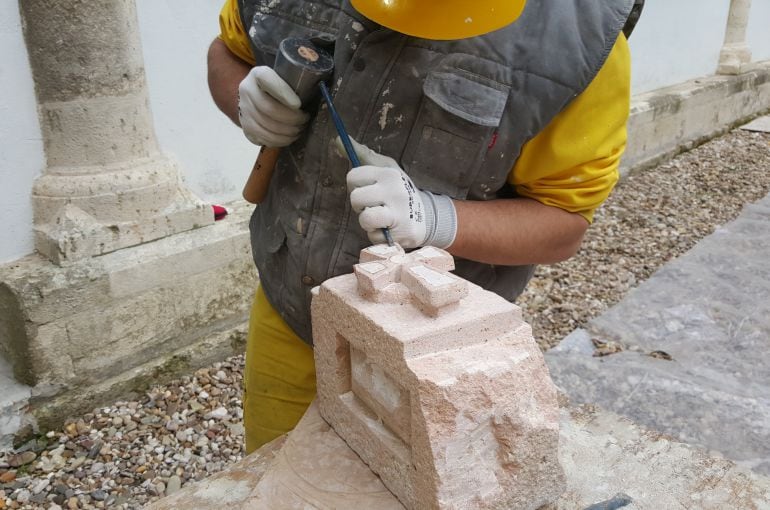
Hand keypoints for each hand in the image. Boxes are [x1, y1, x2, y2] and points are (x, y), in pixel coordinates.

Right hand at [238, 66, 308, 146]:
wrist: (255, 98)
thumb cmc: (277, 88)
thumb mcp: (283, 77)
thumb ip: (294, 80)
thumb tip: (317, 81)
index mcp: (258, 74)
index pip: (267, 80)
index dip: (283, 93)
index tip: (299, 104)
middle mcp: (246, 90)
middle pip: (269, 108)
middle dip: (292, 118)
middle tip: (305, 119)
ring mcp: (244, 109)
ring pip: (267, 125)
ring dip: (288, 131)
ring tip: (300, 129)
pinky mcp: (246, 126)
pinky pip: (263, 137)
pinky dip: (280, 140)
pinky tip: (291, 137)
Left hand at [341, 138, 456, 248]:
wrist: (426, 217)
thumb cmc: (398, 190)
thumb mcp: (385, 168)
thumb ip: (362, 155)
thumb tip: (337, 141)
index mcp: (389, 174)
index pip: (353, 176)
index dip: (355, 185)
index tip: (366, 188)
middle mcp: (395, 192)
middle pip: (355, 198)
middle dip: (359, 205)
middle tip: (373, 204)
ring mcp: (399, 215)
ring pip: (365, 219)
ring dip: (367, 222)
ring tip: (379, 218)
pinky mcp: (400, 235)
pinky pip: (373, 237)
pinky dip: (377, 235)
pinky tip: (388, 229)